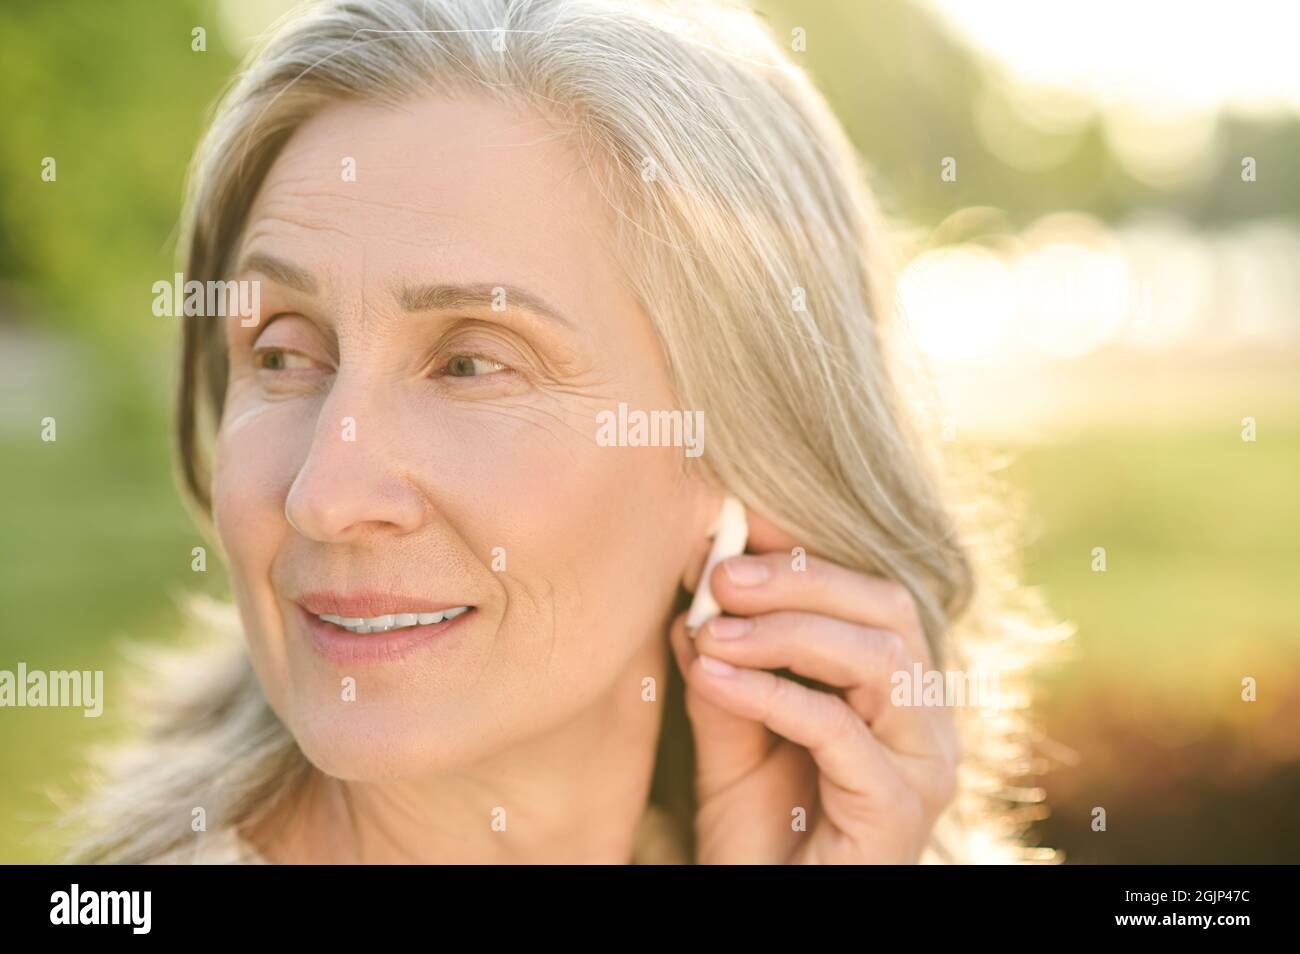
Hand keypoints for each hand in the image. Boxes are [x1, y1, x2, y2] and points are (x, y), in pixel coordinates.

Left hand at [670, 505, 960, 863]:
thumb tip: (696, 598)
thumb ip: (723, 670)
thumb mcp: (731, 737)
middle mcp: (924, 719)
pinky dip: (770, 693)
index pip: (869, 593)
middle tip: (721, 575)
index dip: (806, 553)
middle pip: (887, 610)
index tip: (738, 524)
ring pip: (878, 658)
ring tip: (711, 628)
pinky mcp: (899, 809)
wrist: (769, 911)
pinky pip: (838, 729)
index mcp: (895, 690)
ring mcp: (921, 764)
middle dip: (800, 581)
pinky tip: (713, 677)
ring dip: (786, 632)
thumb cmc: (760, 833)